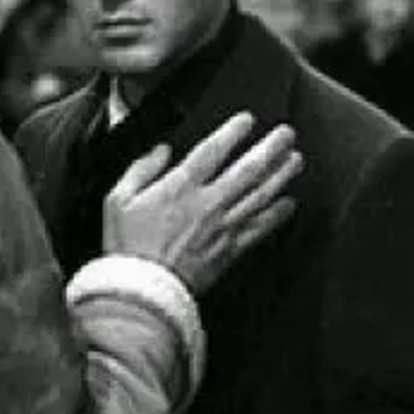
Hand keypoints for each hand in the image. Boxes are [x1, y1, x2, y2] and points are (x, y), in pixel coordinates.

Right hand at [103, 112, 301, 295]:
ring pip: (261, 195)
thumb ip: (141, 169)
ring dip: (282, 176)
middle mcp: (207, 204)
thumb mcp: (117, 200)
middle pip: (249, 169)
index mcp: (180, 188)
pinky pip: (261, 228)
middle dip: (271, 148)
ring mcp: (223, 227)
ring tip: (295, 161)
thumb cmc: (127, 247)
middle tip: (287, 134)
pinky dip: (278, 215)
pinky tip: (289, 203)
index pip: (213, 151)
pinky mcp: (230, 250)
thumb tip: (162, 150)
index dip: (233, 132)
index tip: (247, 120)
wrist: (141, 293)